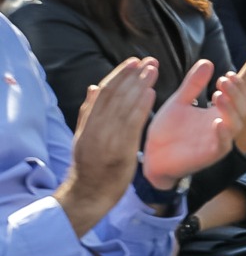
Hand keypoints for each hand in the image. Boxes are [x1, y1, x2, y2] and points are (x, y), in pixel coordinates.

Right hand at [56, 58, 157, 233]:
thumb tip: (93, 87)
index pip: (103, 93)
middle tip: (148, 60)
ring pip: (122, 107)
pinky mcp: (119, 151)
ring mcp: (106, 140)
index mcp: (87, 124)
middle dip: (132, 76)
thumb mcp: (83, 138)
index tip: (133, 62)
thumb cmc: (89, 166)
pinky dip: (140, 108)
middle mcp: (95, 129)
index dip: (119, 75)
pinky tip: (151, 94)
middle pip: (114, 96)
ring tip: (153, 70)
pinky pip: (130, 126)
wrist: (88, 195)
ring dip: (139, 86)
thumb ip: (89, 113)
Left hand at [143, 59, 245, 190]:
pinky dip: (223, 134)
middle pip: (242, 109)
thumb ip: (193, 84)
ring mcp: (217, 141)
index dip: (238, 86)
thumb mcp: (179, 102)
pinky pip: (224, 145)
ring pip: (236, 125)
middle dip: (236, 94)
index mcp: (217, 113)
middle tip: (223, 81)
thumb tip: (208, 62)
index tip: (228, 74)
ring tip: (218, 96)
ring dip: (230, 110)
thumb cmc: (167, 130)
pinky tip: (217, 122)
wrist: (151, 155)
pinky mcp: (210, 155)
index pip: (238, 98)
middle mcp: (222, 126)